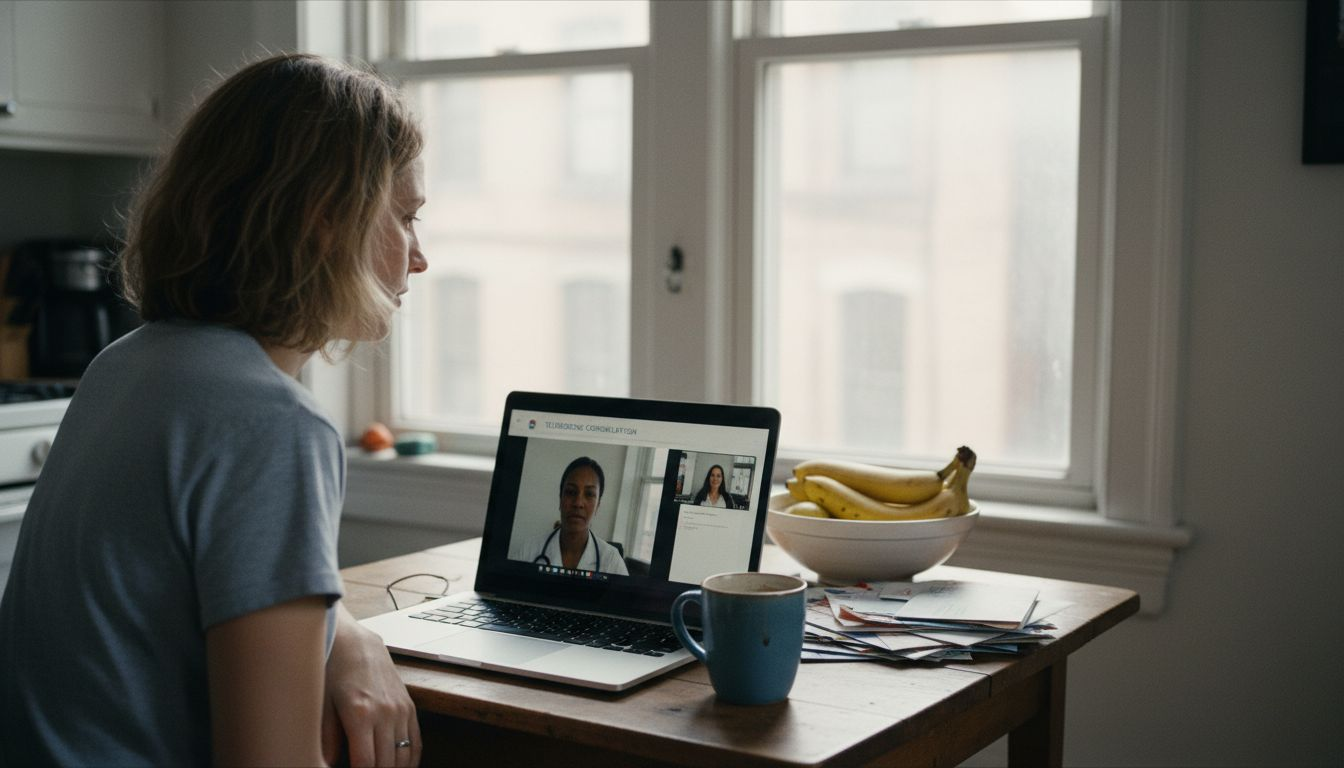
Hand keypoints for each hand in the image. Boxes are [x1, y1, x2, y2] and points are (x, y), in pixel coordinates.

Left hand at [322, 603, 420, 766]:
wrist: (356, 643)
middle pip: (386, 763)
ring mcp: (401, 710)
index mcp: (361, 713)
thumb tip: (325, 764)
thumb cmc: (335, 671)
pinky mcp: (410, 707)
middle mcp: (385, 713)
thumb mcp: (323, 704)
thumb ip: (326, 738)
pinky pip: (416, 743)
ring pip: (404, 756)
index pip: (365, 763)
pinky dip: (411, 760)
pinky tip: (400, 767)